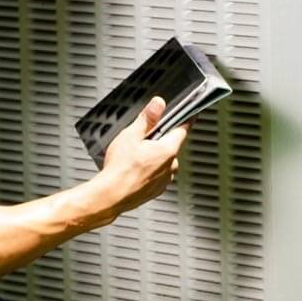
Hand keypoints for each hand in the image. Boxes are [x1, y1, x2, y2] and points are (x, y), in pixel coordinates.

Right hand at [96, 97, 189, 215]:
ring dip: (153, 157)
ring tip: (134, 159)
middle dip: (159, 141)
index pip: (182, 130)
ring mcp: (165, 180)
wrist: (111, 196)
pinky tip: (134, 171)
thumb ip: (147, 118)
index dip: (185, 120)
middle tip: (141, 141)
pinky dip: (149, 171)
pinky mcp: (157, 190)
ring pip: (163, 162)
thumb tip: (158, 104)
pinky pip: (157, 175)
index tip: (190, 115)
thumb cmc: (120, 169)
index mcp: (168, 150)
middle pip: (170, 146)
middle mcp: (171, 166)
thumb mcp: (131, 135)